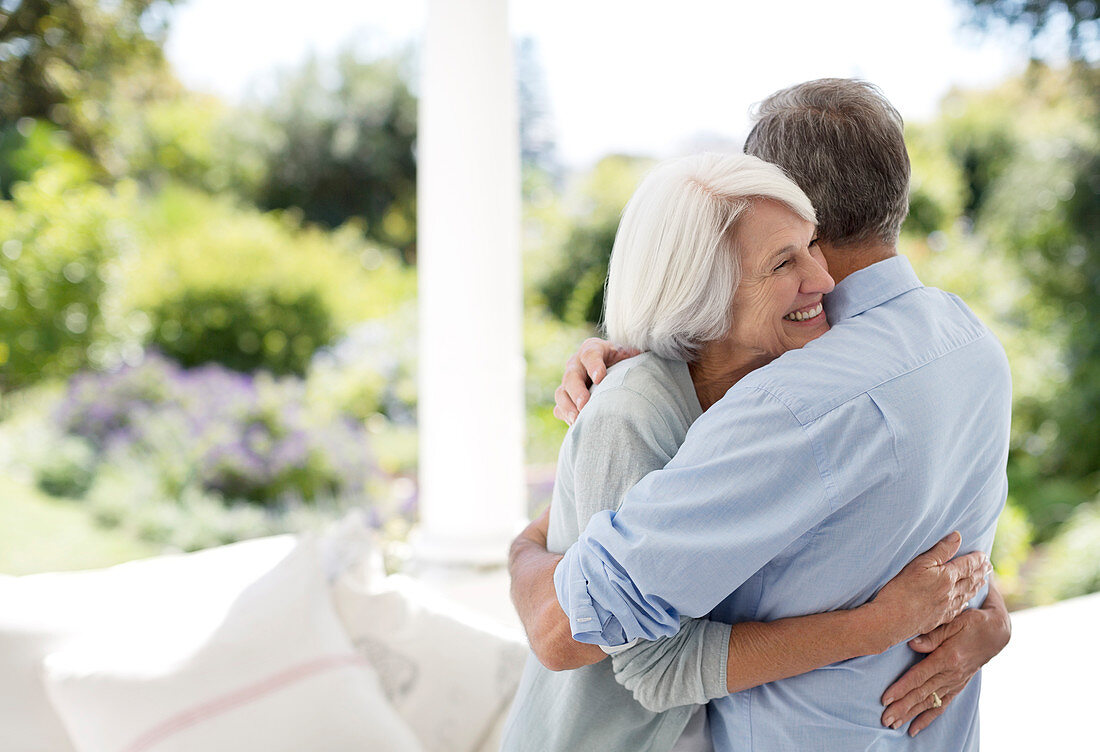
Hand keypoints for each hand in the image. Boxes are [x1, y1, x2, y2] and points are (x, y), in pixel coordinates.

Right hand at [553, 338, 640, 424]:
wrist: (614, 373)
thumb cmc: (624, 363)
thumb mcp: (631, 355)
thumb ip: (637, 354)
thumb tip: (645, 353)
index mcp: (593, 349)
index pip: (590, 354)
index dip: (593, 365)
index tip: (600, 377)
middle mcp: (577, 364)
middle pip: (572, 375)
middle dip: (577, 391)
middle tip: (584, 404)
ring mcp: (568, 382)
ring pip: (561, 393)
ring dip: (568, 407)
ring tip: (577, 419)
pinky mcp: (566, 399)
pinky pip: (559, 408)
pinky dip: (566, 416)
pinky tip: (576, 426)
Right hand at [867, 532, 990, 646]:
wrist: (892, 619)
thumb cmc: (901, 589)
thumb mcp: (919, 564)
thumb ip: (940, 551)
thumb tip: (957, 537)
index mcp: (947, 577)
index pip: (967, 565)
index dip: (976, 559)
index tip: (984, 555)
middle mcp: (951, 593)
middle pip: (970, 580)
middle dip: (981, 572)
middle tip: (989, 567)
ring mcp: (946, 607)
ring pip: (967, 595)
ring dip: (977, 586)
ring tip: (983, 580)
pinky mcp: (939, 619)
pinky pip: (958, 609)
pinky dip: (965, 602)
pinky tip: (966, 601)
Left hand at [880, 583, 1010, 735]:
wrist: (996, 633)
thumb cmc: (971, 623)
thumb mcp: (953, 622)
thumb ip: (932, 635)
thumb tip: (912, 643)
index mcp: (948, 658)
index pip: (919, 677)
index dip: (901, 688)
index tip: (886, 699)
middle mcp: (952, 674)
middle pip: (922, 694)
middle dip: (902, 708)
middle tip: (885, 719)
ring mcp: (955, 682)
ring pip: (930, 703)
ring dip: (910, 715)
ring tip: (893, 725)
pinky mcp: (957, 686)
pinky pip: (941, 705)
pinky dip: (928, 718)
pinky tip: (914, 728)